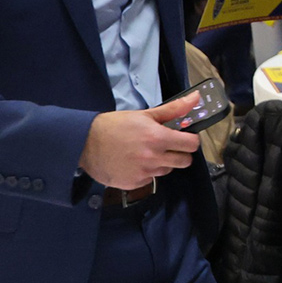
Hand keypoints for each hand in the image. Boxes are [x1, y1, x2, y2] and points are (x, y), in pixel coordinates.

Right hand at [77, 93, 201, 189]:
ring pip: (167, 170)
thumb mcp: (145, 115)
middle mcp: (153, 158)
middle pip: (185, 161)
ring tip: (146, 152)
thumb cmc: (115, 126)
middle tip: (167, 146)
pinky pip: (151, 179)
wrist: (85, 143)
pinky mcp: (135, 184)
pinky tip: (134, 162)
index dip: (190, 140)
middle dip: (180, 153)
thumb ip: (173, 109)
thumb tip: (196, 98)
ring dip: (163, 162)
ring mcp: (144, 173)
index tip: (184, 137)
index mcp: (158, 138)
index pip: (191, 144)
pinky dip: (147, 172)